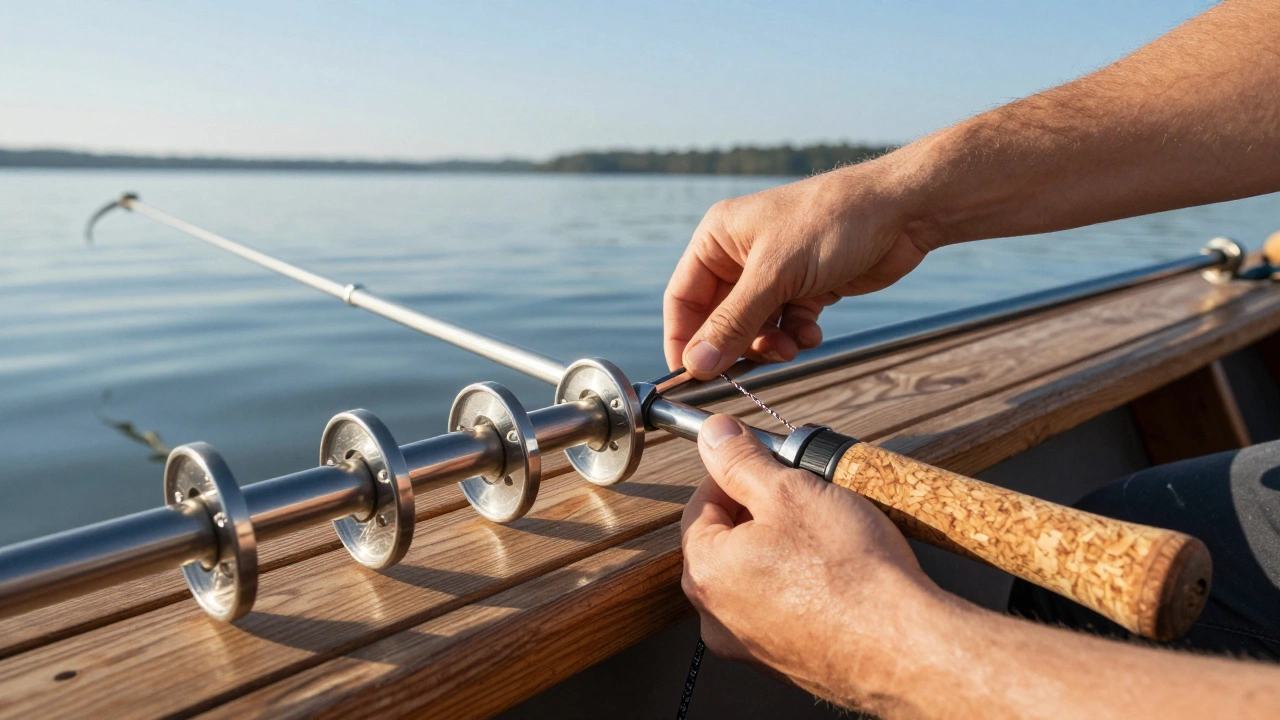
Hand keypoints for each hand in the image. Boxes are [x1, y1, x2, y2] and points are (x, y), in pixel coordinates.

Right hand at [663, 165, 938, 377]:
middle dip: (737, 345)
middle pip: (718, 318)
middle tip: (754, 364)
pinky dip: (796, 336)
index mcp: (718, 238)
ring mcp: (774, 273)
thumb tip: (695, 365)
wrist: (902, 211)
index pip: (682, 298)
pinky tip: (812, 333)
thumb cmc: (833, 222)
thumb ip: (732, 323)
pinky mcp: (805, 287)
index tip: (690, 377)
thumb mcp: (775, 275)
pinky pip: (786, 325)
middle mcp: (740, 255)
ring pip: (754, 328)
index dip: (683, 339)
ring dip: (769, 344)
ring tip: (792, 345)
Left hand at [680, 414, 947, 705]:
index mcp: (706, 572)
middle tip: (804, 497)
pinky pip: (782, 610)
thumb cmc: (851, 570)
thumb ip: (741, 460)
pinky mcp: (786, 664)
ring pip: (755, 577)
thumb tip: (713, 434)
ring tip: (826, 534)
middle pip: (726, 544)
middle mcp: (716, 618)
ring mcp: (750, 646)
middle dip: (760, 513)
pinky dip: (801, 588)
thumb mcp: (792, 491)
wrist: (905, 646)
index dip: (735, 474)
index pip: (701, 505)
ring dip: (781, 549)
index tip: (766, 463)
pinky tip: (836, 575)